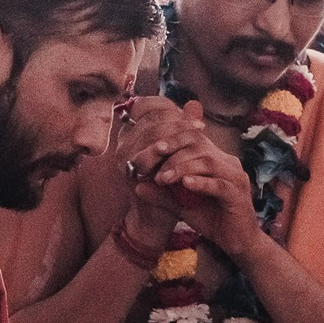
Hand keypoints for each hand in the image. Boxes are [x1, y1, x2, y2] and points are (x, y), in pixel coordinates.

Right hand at [113, 97, 194, 244]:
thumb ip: (182, 129)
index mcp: (132, 134)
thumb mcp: (176, 153)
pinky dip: (168, 149)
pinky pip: (149, 152)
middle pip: (151, 118)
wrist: (156, 219)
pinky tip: (185, 150)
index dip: (170, 107)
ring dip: (176, 132)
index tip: (192, 116)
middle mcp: (123, 142)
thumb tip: (195, 104)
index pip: (146, 106)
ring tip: (198, 136)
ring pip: (151, 132)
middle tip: (200, 127)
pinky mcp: (129, 171)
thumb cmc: (168, 185)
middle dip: (178, 120)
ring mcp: (124, 156)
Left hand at [145, 119, 261, 257]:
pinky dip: (201, 183)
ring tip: (164, 179)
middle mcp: (228, 163)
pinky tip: (185, 185)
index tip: (152, 151)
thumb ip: (163, 195)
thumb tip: (136, 187)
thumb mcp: (182, 205)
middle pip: (199, 146)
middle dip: (173, 155)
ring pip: (208, 162)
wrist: (236, 242)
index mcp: (216, 159)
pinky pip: (219, 184)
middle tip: (154, 168)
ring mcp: (236, 177)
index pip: (193, 138)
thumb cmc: (212, 220)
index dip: (172, 141)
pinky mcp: (238, 194)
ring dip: (182, 168)